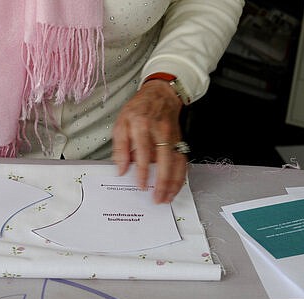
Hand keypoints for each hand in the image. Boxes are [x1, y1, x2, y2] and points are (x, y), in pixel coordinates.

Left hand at [112, 79, 187, 203]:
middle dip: (163, 182)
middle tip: (157, 199)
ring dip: (174, 183)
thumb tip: (121, 169)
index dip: (143, 171)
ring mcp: (173, 136)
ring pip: (177, 163)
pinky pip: (183, 161)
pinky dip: (181, 176)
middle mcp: (160, 132)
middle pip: (165, 160)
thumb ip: (120, 147)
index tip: (141, 186)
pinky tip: (176, 187)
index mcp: (141, 125)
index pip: (143, 152)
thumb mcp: (121, 123)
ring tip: (167, 198)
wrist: (160, 94)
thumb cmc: (138, 109)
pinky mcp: (180, 140)